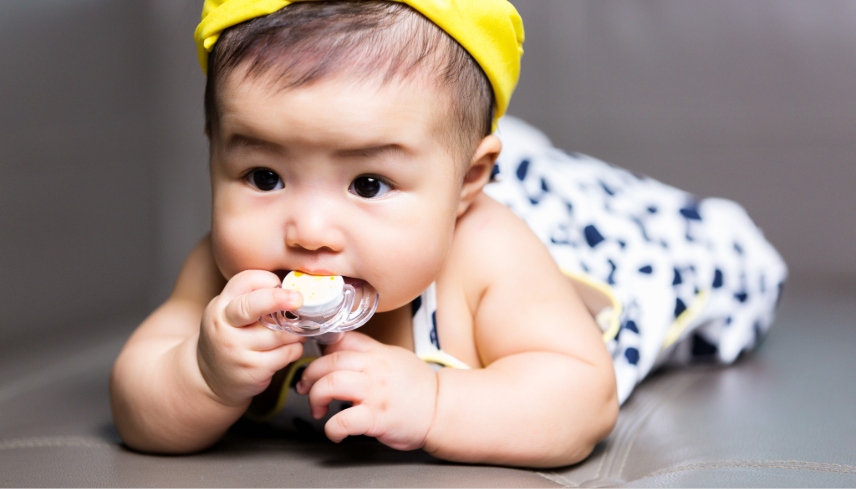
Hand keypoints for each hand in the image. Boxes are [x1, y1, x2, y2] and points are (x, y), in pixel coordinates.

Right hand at [197, 270, 305, 406]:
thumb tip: (290, 288)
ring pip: (280, 333)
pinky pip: (286, 354)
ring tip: (295, 332)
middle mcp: (225, 326)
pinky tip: (289, 349)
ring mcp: (237, 349)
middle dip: (279, 299)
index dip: (268, 279)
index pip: (245, 280)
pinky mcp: (253, 370)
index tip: (282, 285)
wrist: (208, 379)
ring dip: (296, 332)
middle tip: (299, 299)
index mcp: (221, 305)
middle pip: (254, 305)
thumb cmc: (229, 338)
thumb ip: (253, 299)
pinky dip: (295, 349)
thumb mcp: (229, 314)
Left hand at [297, 332, 437, 450]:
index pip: (342, 339)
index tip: (315, 360)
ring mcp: (375, 393)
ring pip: (330, 384)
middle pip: (329, 361)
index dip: (321, 348)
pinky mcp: (377, 418)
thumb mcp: (395, 357)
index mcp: (377, 353)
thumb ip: (369, 352)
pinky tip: (334, 431)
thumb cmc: (419, 387)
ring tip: (318, 408)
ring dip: (315, 397)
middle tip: (306, 387)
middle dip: (309, 375)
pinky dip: (331, 428)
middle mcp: (374, 369)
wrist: (441, 410)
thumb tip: (340, 348)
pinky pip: (343, 421)